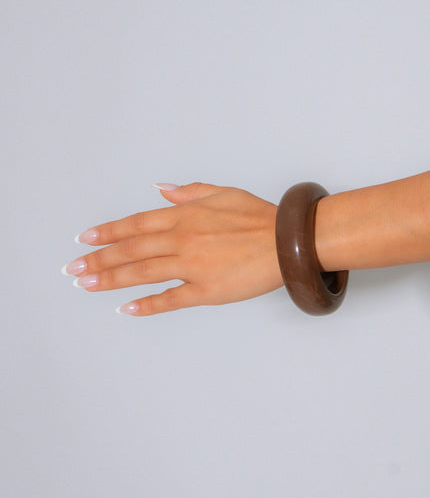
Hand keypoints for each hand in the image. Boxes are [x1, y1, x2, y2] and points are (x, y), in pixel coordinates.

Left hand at [62, 182, 283, 315]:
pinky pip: (170, 299)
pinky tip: (127, 308)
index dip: (107, 233)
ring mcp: (192, 266)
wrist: (287, 240)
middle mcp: (182, 239)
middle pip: (130, 250)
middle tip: (73, 268)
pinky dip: (147, 304)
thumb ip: (189, 192)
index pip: (135, 224)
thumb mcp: (222, 193)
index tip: (85, 239)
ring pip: (142, 273)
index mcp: (184, 215)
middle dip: (98, 259)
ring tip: (86, 285)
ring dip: (110, 279)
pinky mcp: (206, 290)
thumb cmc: (259, 217)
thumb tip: (161, 190)